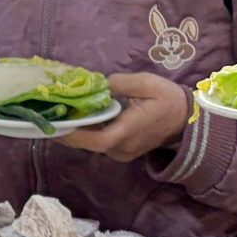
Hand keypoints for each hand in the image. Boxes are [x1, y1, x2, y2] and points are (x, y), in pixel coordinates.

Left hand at [63, 72, 194, 161]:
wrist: (187, 119)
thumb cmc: (168, 99)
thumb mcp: (146, 83)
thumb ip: (119, 83)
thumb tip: (98, 85)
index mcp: (129, 132)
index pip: (97, 140)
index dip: (75, 134)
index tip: (57, 122)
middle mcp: (122, 148)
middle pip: (88, 144)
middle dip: (68, 130)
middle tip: (50, 114)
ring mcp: (122, 153)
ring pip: (92, 145)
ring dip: (76, 131)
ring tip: (60, 113)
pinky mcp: (122, 152)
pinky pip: (99, 143)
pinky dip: (87, 132)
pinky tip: (78, 117)